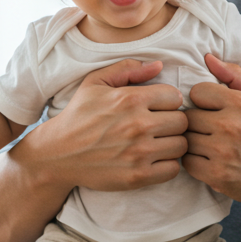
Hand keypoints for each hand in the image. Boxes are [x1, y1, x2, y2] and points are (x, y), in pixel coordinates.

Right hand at [21, 58, 188, 190]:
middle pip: (182, 121)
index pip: (175, 97)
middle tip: (159, 126)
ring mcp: (139, 152)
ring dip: (172, 143)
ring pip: (181, 145)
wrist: (58, 154)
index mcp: (131, 99)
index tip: (158, 108)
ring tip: (158, 142)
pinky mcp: (138, 176)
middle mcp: (138, 125)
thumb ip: (128, 69)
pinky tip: (153, 159)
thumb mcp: (96, 82)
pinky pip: (173, 169)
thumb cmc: (78, 116)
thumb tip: (160, 65)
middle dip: (173, 122)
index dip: (168, 101)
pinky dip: (167, 165)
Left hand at [182, 53, 240, 206]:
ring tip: (207, 145)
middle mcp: (230, 126)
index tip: (211, 110)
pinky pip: (187, 162)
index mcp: (240, 103)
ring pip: (185, 140)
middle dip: (195, 124)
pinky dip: (194, 162)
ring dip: (193, 143)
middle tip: (207, 130)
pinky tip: (208, 160)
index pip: (197, 92)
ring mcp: (222, 152)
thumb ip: (233, 75)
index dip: (202, 101)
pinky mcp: (216, 175)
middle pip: (188, 118)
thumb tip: (207, 57)